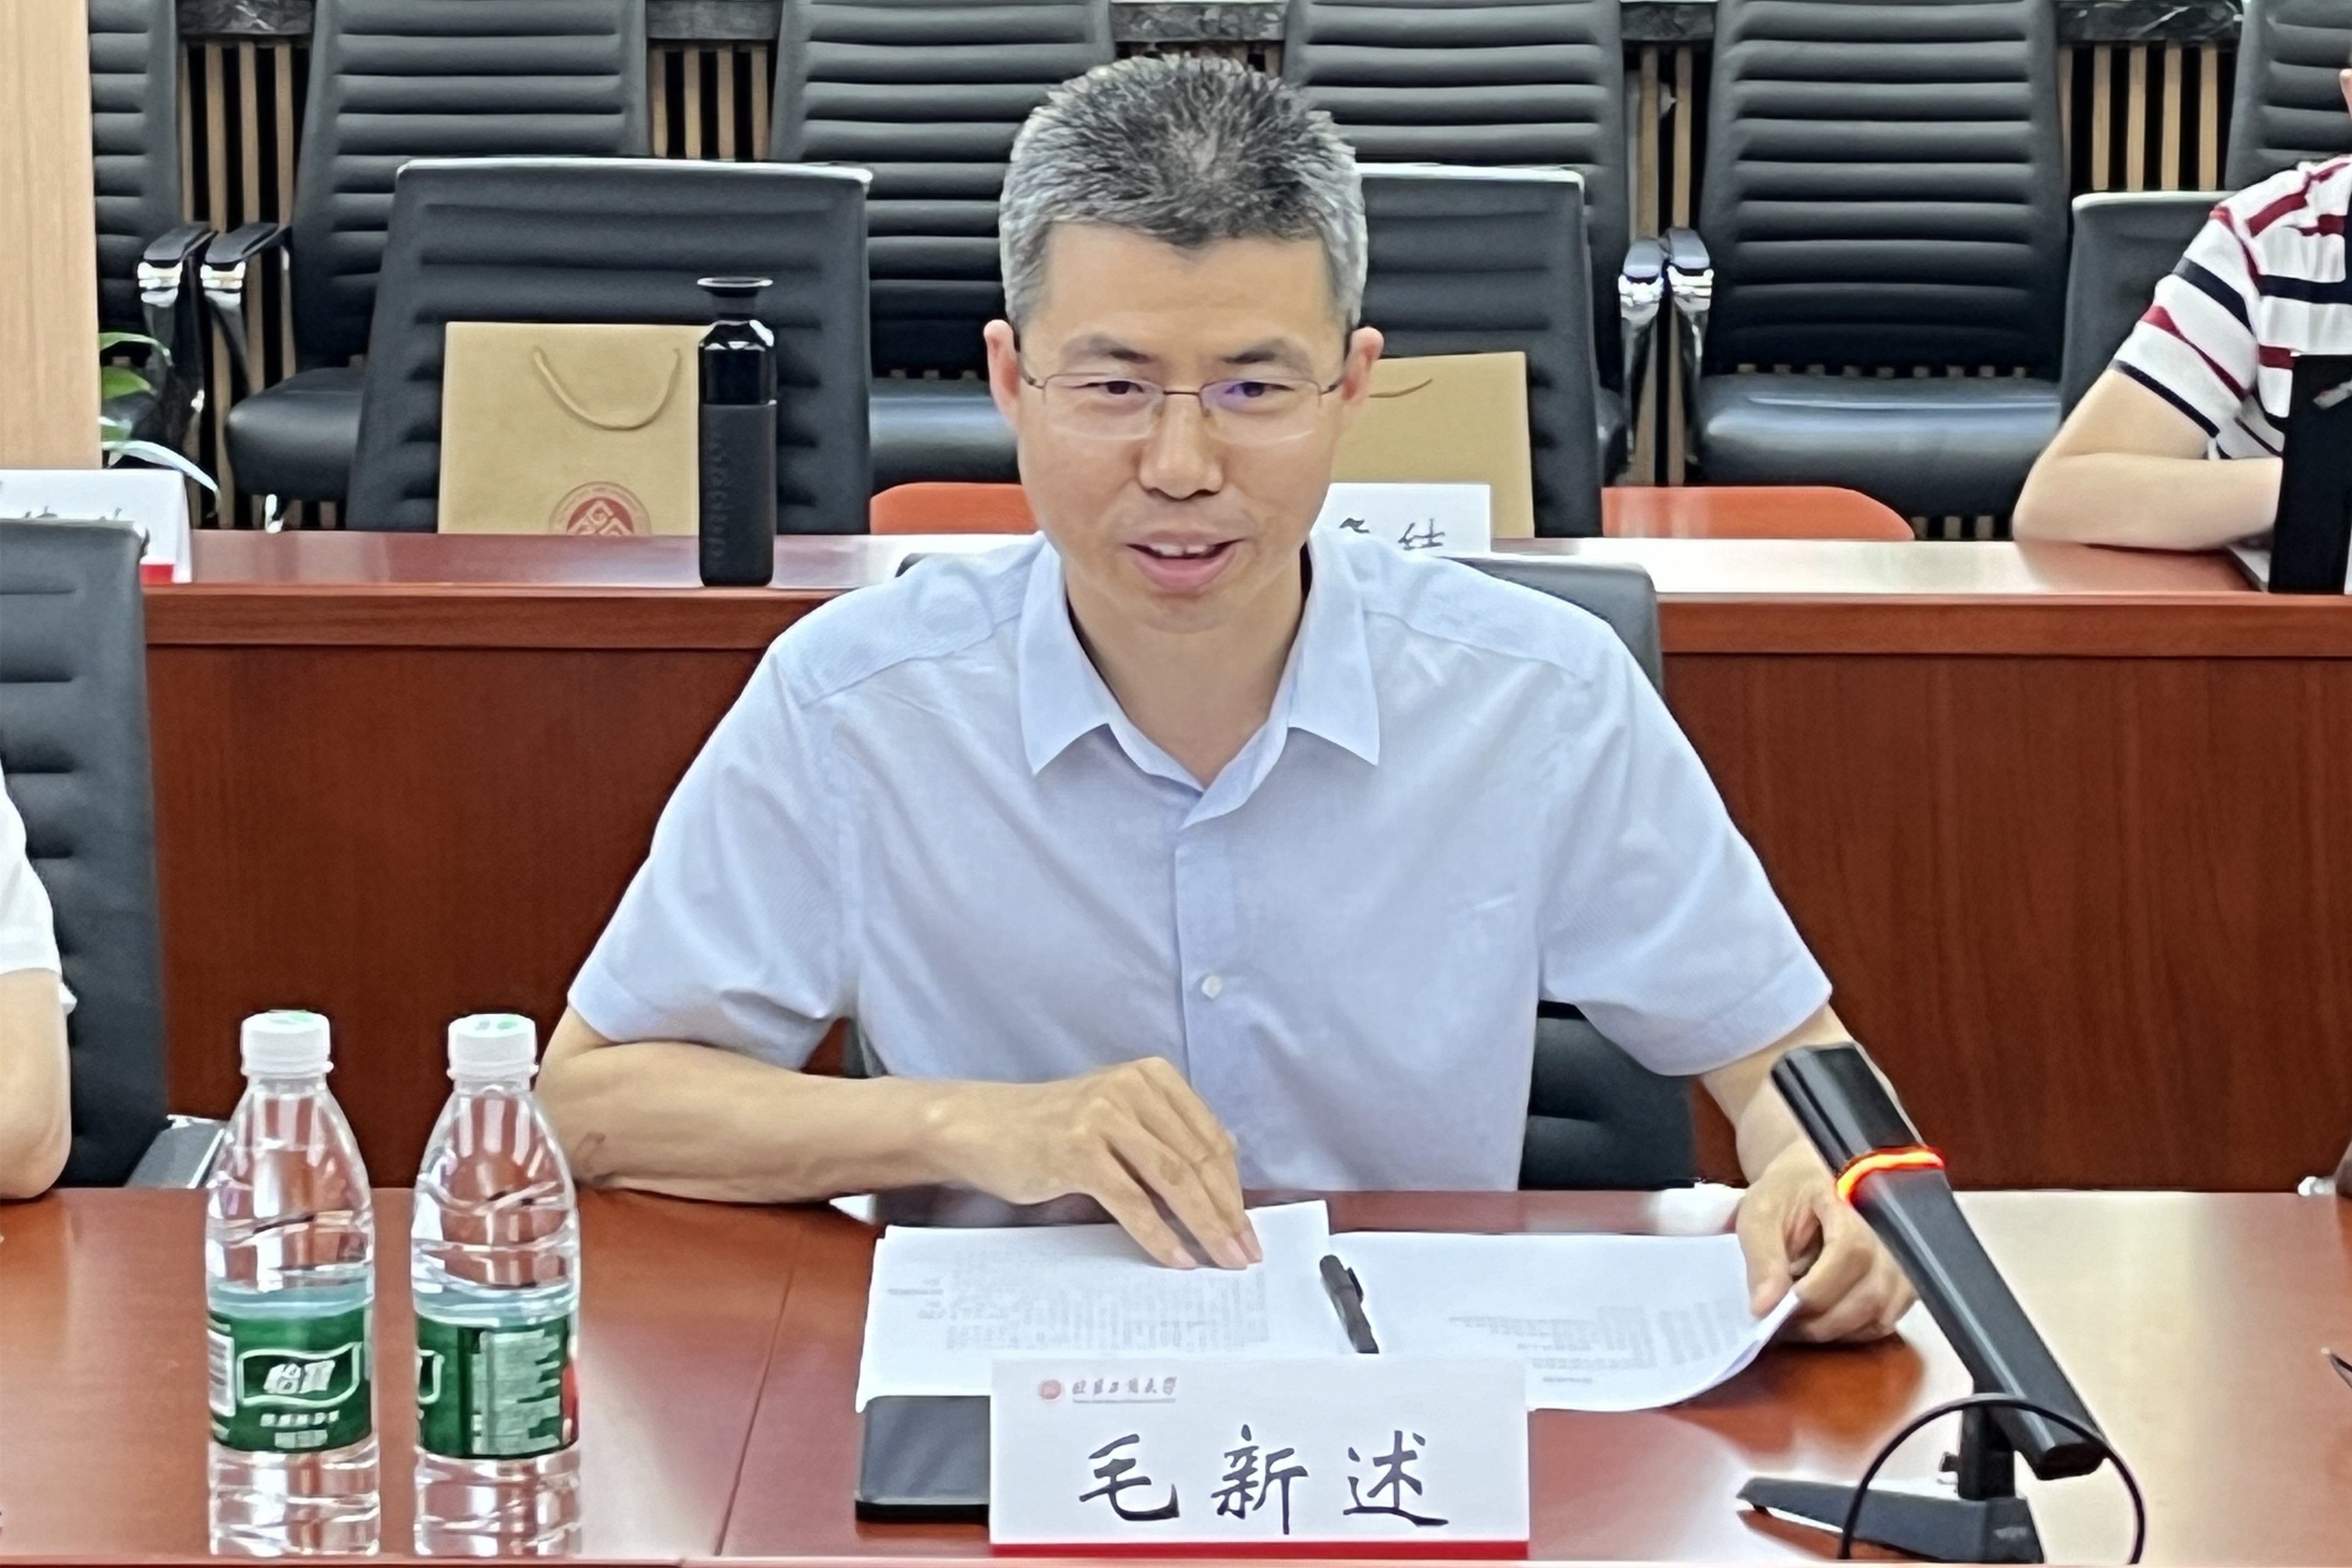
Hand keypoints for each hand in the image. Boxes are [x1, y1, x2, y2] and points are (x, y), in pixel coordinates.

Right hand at [927, 1057, 1259, 1270]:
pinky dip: (1159, 1235)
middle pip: (1197, 1159)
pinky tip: (1177, 1259)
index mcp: (1151, 1077)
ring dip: (1203, 1226)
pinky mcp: (1078, 1151)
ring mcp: (1103, 1117)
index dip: (1234, 1187)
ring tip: (1221, 1260)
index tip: (1249, 1227)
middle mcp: (1131, 1089)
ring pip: (1173, 1179)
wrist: (984, 1128)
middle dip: (1227, 1213)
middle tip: (1245, 1253)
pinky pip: (1132, 1201)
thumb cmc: (1054, 1129)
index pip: (1210, 1137)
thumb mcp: (1119, 1118)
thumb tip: (1225, 1164)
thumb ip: (1167, 1133)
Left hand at [1734, 1141, 1914, 1341]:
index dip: (1817, 1289)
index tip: (1779, 1308)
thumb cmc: (1785, 1197)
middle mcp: (1890, 1235)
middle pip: (1869, 1294)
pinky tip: (1821, 1322)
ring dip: (1833, 1330)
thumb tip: (1764, 1308)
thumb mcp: (1759, 1215)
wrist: (1810, 1188)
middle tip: (1780, 1324)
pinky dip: (1849, 1332)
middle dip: (1819, 1320)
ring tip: (1797, 1323)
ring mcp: (1903, 1263)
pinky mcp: (1904, 1287)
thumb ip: (1762, 1257)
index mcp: (1852, 1202)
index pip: (1851, 1252)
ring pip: (1878, 1315)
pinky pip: (1883, 1323)